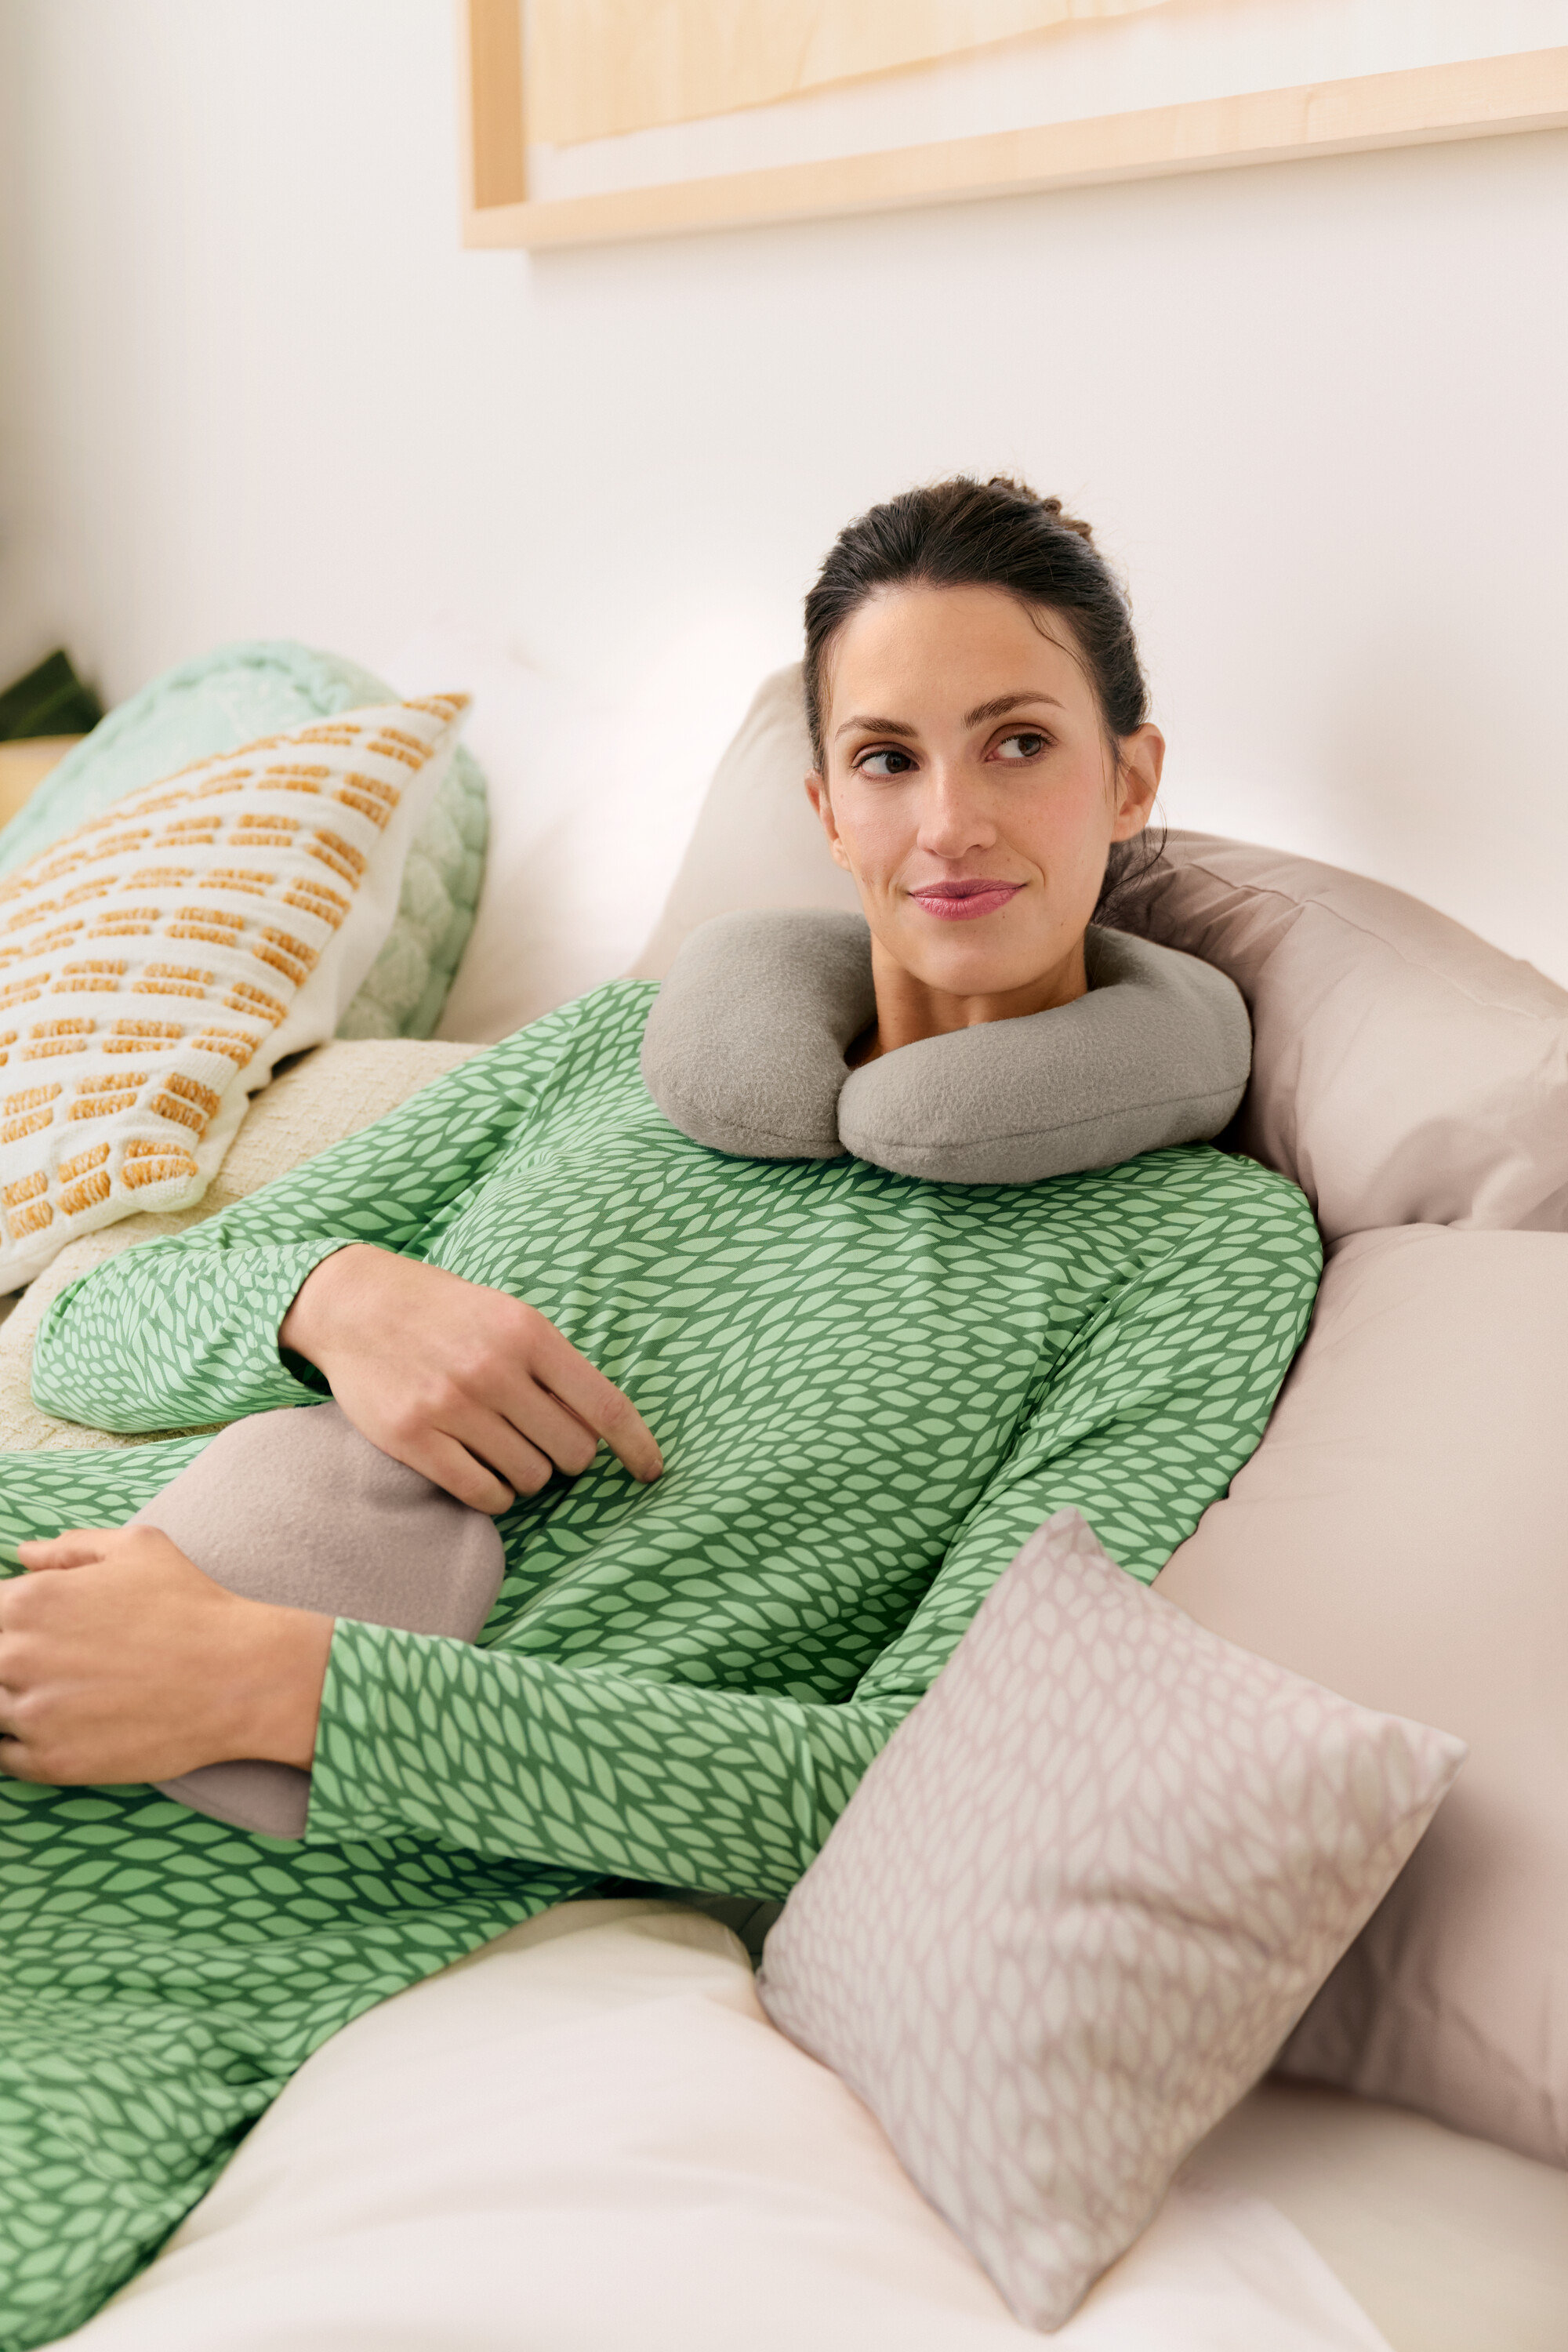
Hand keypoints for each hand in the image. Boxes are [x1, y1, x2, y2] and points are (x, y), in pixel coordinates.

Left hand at [0, 1527, 333, 1785]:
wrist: (239, 1677)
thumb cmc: (192, 1606)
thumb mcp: (138, 1548)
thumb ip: (70, 1548)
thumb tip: (23, 1555)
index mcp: (29, 1601)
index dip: (8, 1621)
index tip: (36, 1633)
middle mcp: (16, 1657)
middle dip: (9, 1663)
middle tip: (56, 1666)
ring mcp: (31, 1715)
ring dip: (11, 1703)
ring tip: (60, 1697)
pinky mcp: (51, 1763)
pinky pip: (3, 1758)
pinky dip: (20, 1745)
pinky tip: (58, 1728)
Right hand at [279, 1245, 662, 1512]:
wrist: (354, 1302)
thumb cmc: (445, 1312)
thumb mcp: (508, 1316)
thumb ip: (553, 1364)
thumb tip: (599, 1428)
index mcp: (528, 1333)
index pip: (604, 1405)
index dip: (636, 1445)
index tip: (651, 1471)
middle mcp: (493, 1369)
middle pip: (571, 1452)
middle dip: (566, 1457)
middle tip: (542, 1441)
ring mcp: (451, 1405)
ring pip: (529, 1478)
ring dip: (526, 1475)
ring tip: (503, 1447)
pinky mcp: (413, 1438)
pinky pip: (482, 1493)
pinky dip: (493, 1494)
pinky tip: (482, 1472)